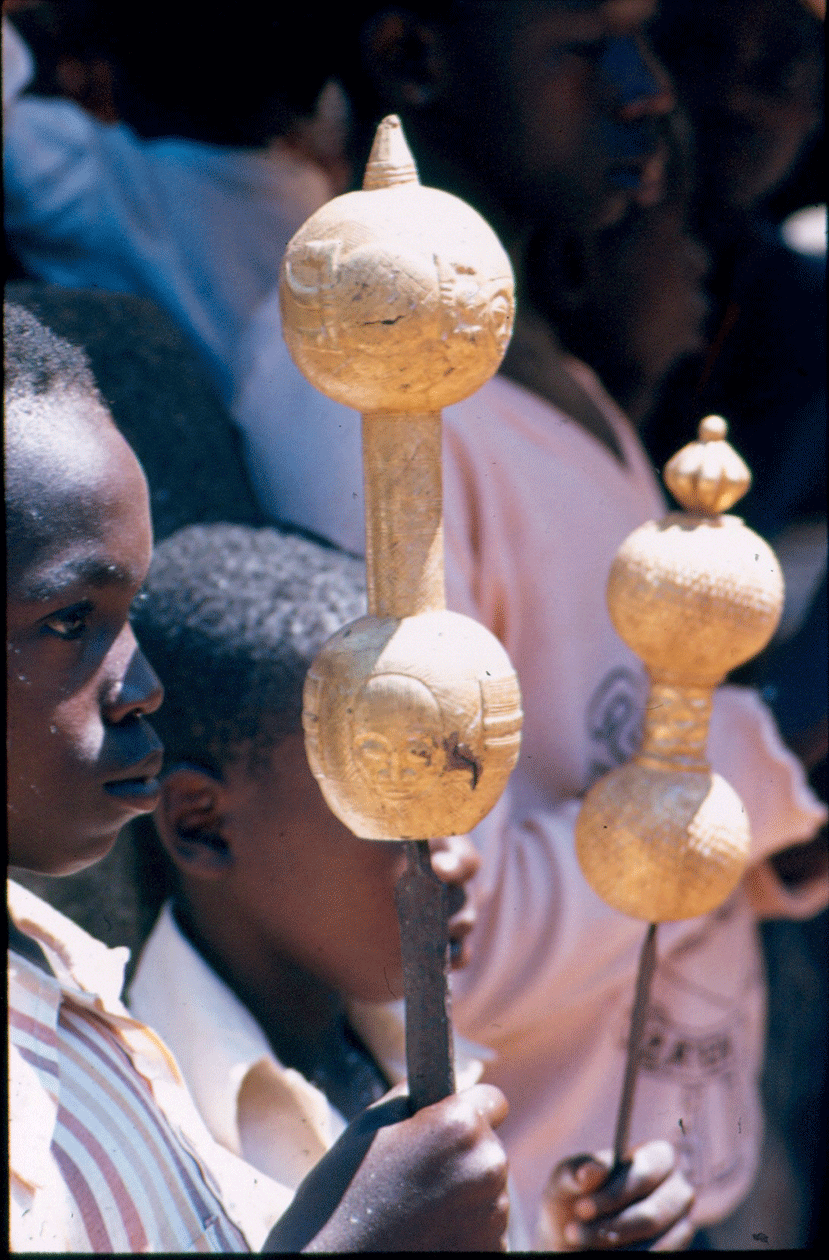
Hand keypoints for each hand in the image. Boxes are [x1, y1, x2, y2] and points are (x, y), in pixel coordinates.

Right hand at [263, 1084, 509, 1251]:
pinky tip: (425, 1239)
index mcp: (460, 1126)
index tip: (443, 1127)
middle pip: (487, 1149)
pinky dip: (463, 1234)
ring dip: (462, 1198)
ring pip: (487, 1193)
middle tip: (414, 1177)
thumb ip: (411, 1100)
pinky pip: (485, 1233)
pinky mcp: (492, 1255)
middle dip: (460, 1157)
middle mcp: (488, 1167)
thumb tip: (435, 1088)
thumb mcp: (368, 1127)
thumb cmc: (341, 1199)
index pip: (492, 1101)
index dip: (465, 1110)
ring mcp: (494, 1218)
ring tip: (413, 1214)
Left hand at [543, 1140, 694, 1249]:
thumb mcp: (564, 1184)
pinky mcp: (676, 1250)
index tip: (581, 1208)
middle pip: (653, 1212)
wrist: (574, 1242)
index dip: (617, 1190)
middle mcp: (677, 1190)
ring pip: (657, 1243)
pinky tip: (601, 1254)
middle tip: (573, 1233)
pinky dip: (627, 1257)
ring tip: (582, 1245)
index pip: (649, 1168)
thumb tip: (594, 1168)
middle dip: (613, 1226)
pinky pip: (657, 1257)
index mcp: (656, 1158)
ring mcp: (681, 1225)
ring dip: (615, 1247)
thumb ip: (575, 1172)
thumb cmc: (572, 1202)